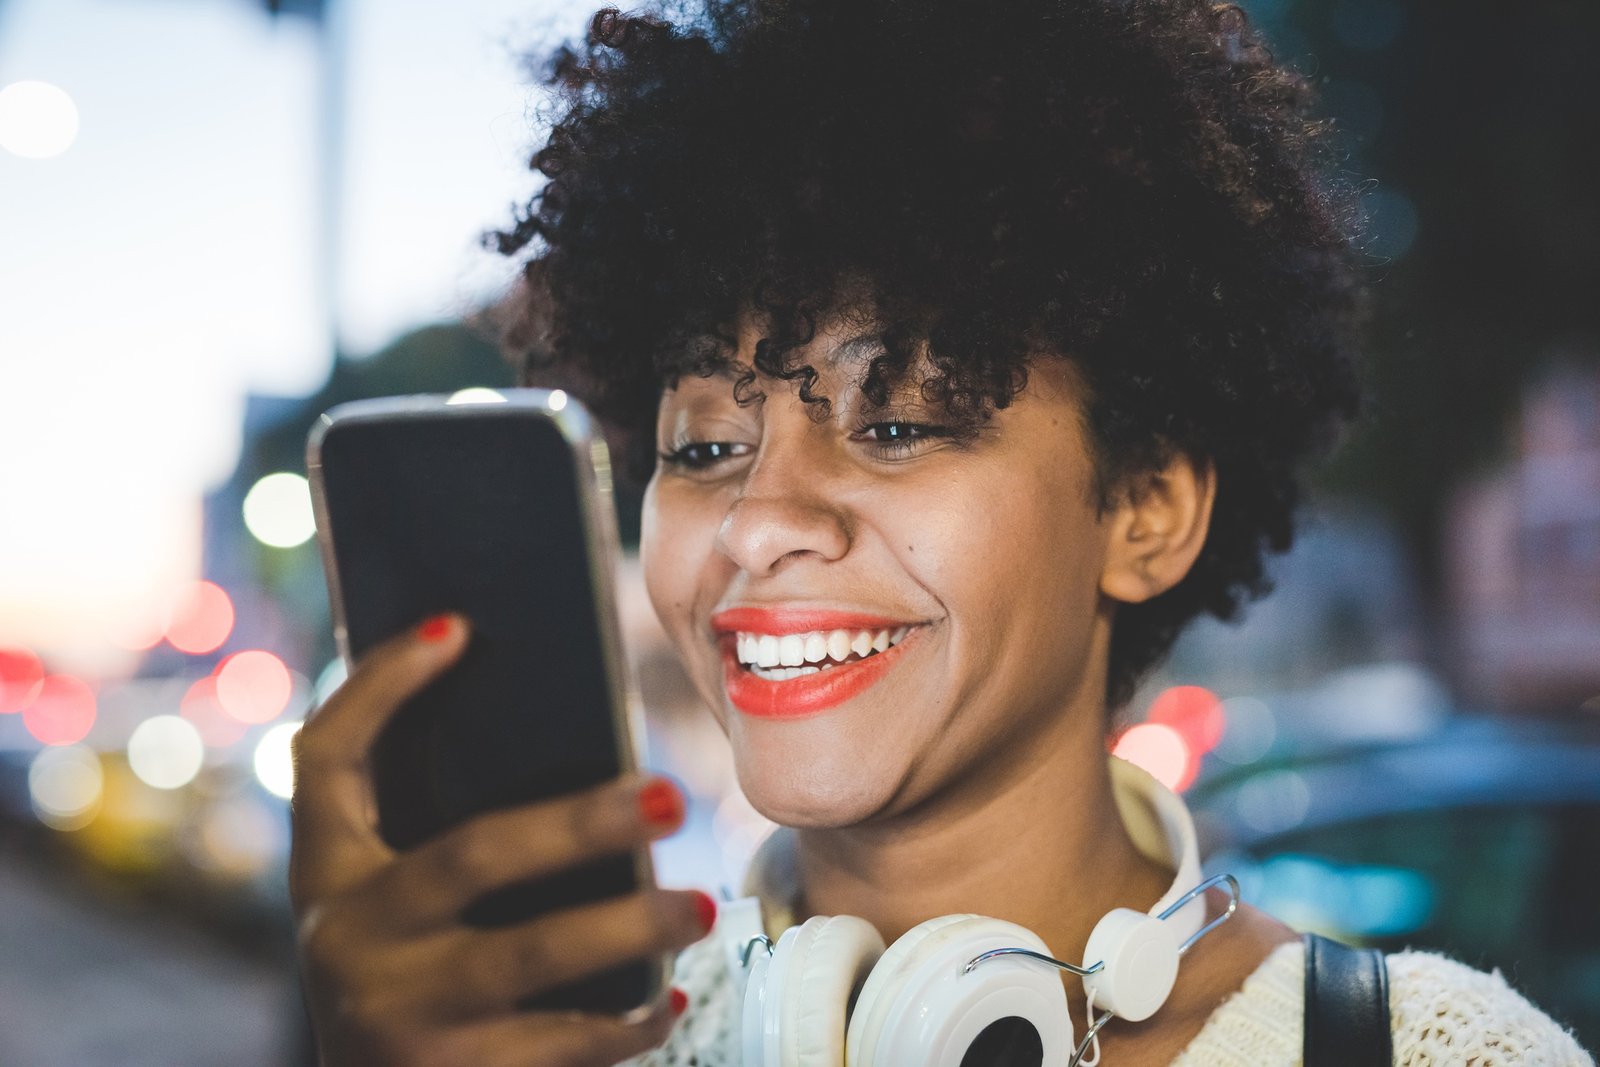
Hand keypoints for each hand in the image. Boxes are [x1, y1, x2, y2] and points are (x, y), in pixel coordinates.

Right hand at [289, 614, 709, 1066]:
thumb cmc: (395, 975)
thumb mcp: (377, 903)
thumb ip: (421, 826)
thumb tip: (522, 707)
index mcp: (330, 877)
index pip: (328, 758)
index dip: (380, 685)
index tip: (459, 627)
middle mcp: (349, 942)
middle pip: (475, 854)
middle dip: (581, 821)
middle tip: (672, 797)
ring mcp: (400, 1019)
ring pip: (533, 956)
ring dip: (630, 925)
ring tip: (699, 907)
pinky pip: (560, 1050)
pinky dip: (625, 1025)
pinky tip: (667, 999)